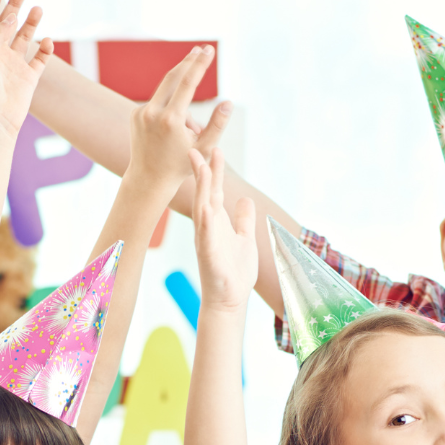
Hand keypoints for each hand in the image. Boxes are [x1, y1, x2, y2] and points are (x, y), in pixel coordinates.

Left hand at [0, 0, 51, 133]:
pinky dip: (45, 49)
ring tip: (37, 9)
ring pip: (25, 38)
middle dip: (15, 6)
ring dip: (31, 23)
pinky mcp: (28, 77)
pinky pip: (40, 59)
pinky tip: (47, 40)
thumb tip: (12, 17)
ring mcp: (14, 66)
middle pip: (7, 24)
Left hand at [127, 46, 228, 189]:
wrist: (148, 179)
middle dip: (188, 62)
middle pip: (173, 77)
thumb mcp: (204, 148)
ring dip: (182, 100)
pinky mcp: (135, 115)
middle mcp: (152, 113)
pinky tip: (171, 134)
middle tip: (201, 49)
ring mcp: (140, 113)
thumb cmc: (181, 165)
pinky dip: (169, 110)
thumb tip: (228, 102)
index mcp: (170, 120)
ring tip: (188, 133)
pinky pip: (158, 104)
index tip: (208, 50)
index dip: (199, 64)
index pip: (187, 83)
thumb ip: (218, 124)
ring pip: (167, 94)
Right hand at [189, 146, 256, 312]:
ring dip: (201, 187)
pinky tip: (206, 206)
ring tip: (200, 166)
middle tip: (200, 145)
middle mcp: (208, 227)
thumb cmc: (234, 272)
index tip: (215, 149)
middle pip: (205, 192)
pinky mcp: (208, 253)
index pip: (213, 190)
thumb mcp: (245, 238)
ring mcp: (206, 239)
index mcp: (216, 222)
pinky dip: (205, 219)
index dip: (214, 170)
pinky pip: (206, 233)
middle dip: (203, 169)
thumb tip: (244, 200)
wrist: (229, 299)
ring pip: (202, 207)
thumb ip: (243, 219)